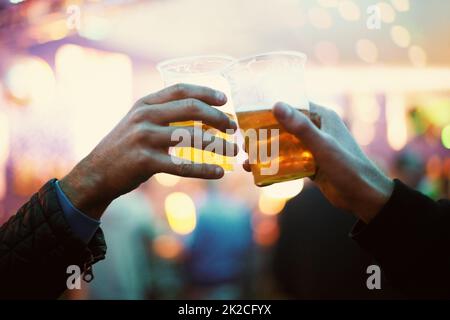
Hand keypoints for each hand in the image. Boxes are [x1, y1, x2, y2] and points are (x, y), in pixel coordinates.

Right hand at [60, 84, 237, 219]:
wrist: (96, 173)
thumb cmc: (123, 148)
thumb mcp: (138, 123)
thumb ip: (163, 115)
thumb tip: (200, 115)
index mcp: (145, 103)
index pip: (181, 90)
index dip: (206, 92)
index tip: (225, 99)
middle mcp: (144, 116)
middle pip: (191, 109)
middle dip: (217, 117)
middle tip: (233, 127)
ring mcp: (144, 138)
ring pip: (191, 137)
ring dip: (218, 144)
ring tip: (233, 150)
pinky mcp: (145, 162)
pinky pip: (182, 166)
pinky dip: (204, 169)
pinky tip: (219, 173)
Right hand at [244, 102, 393, 223]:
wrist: (364, 198)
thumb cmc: (348, 168)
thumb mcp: (322, 146)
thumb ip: (301, 127)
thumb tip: (276, 105)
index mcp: (322, 117)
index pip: (292, 106)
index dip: (271, 109)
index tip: (249, 114)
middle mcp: (317, 129)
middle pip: (284, 126)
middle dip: (264, 134)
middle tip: (244, 142)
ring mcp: (313, 147)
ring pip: (284, 145)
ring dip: (266, 152)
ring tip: (247, 160)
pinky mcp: (311, 164)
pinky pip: (288, 161)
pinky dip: (274, 166)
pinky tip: (259, 173)